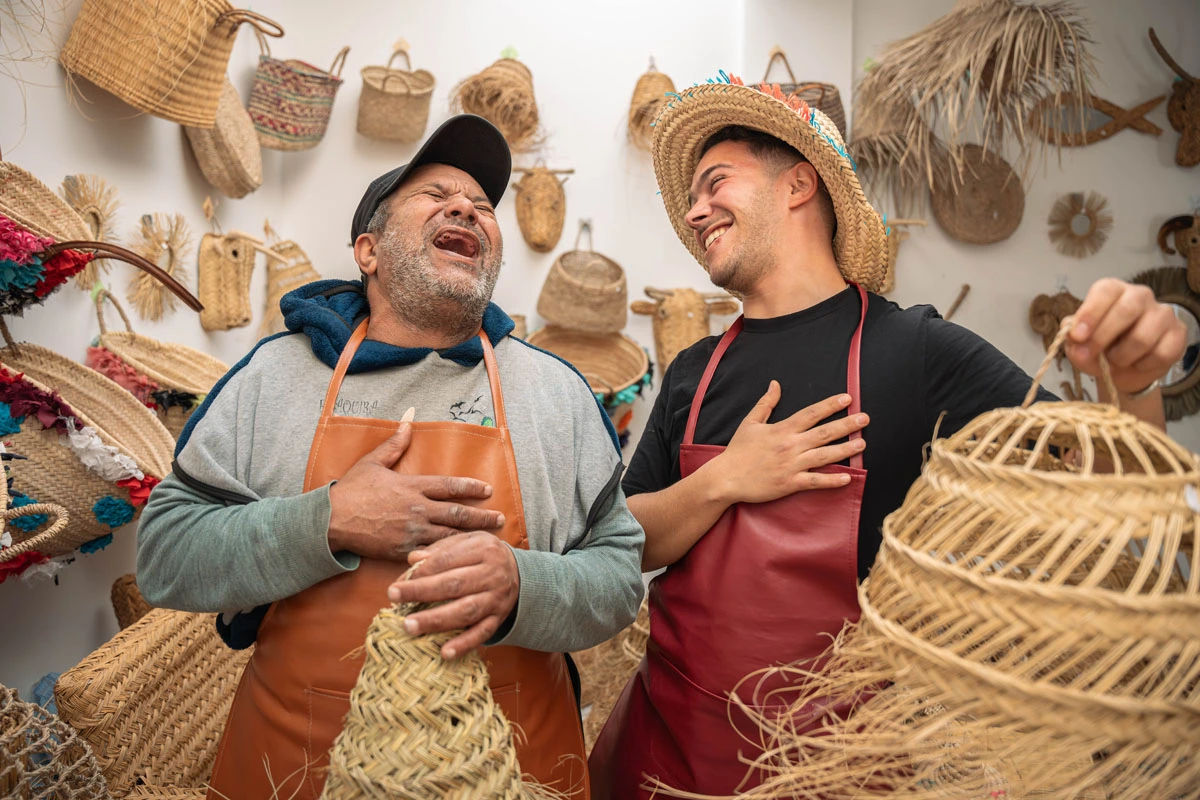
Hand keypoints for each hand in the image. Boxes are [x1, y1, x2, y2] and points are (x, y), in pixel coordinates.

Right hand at [327, 423, 504, 559]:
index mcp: (412, 486)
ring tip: (491, 538)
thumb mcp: (373, 462)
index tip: (488, 490)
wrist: (331, 520)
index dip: (471, 488)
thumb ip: (395, 443)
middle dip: (481, 516)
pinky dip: (450, 554)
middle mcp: (416, 509)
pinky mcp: (403, 549)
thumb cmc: (351, 490)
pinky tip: (463, 556)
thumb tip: (409, 419)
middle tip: (499, 518)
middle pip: (457, 513)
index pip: (450, 486)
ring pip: (449, 535)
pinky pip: (432, 553)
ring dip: (472, 536)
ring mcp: (411, 531)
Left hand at [386, 531, 519, 659]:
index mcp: (483, 549)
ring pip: (466, 611)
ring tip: (409, 626)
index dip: (422, 570)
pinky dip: (464, 644)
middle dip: (422, 591)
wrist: (521, 573)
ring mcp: (496, 599)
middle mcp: (492, 574)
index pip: (448, 559)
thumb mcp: (468, 542)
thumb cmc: (484, 555)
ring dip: (436, 620)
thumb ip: (441, 549)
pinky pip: (482, 634)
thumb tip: (414, 559)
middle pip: (454, 584)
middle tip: (393, 597)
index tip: (399, 580)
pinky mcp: (498, 619)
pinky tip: (444, 653)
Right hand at [715, 381, 868, 504]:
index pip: (811, 413)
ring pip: (824, 456)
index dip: (830, 405)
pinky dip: (832, 480)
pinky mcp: (790, 483)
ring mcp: (791, 465)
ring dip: (845, 449)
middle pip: (824, 432)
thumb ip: (766, 403)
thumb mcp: (750, 422)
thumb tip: (775, 384)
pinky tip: (847, 477)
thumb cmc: (738, 450)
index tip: (847, 399)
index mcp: (782, 429)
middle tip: (865, 419)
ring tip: (862, 444)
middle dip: (847, 425)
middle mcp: (790, 445)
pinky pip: (815, 481)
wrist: (726, 478)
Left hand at [1067, 278, 1186, 393]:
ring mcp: (1163, 314)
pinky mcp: (1178, 334)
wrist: (1124, 368)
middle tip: (1088, 355)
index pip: (1105, 290)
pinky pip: (1160, 354)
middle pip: (1126, 310)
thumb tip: (1075, 342)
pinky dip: (1142, 365)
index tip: (1077, 336)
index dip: (1090, 313)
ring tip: (1115, 361)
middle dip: (1102, 337)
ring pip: (1143, 337)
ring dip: (1122, 356)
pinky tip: (1136, 363)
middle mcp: (1140, 296)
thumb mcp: (1079, 344)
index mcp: (1114, 291)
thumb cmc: (1099, 348)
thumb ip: (1073, 341)